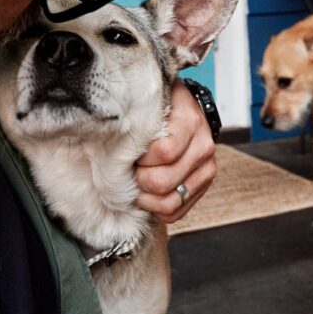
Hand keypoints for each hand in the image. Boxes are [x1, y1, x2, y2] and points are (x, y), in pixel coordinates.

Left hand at [135, 81, 216, 222]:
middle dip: (139, 178)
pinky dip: (156, 208)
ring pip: (169, 203)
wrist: (186, 112)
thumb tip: (106, 129)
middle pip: (162, 182)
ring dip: (146, 198)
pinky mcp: (203, 188)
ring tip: (139, 183)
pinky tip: (149, 193)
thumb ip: (135, 112)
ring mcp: (206, 170)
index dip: (139, 156)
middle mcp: (203, 148)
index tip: (131, 149)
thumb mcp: (151, 100)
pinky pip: (175, 213)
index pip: (163, 152)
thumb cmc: (162, 108)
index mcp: (191, 122)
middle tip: (133, 167)